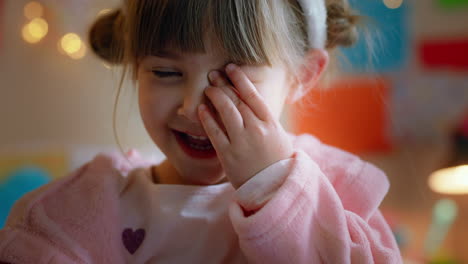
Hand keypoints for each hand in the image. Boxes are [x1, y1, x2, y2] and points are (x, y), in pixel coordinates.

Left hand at [198, 64, 292, 188]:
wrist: (273, 189)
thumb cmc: (277, 162)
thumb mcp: (279, 136)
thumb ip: (266, 119)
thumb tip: (253, 102)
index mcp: (270, 123)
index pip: (253, 94)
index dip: (240, 79)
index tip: (230, 68)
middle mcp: (256, 129)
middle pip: (237, 100)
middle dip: (223, 84)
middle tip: (213, 74)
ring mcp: (241, 142)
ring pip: (226, 111)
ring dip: (215, 96)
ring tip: (208, 88)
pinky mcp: (228, 155)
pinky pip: (215, 132)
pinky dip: (207, 118)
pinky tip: (202, 109)